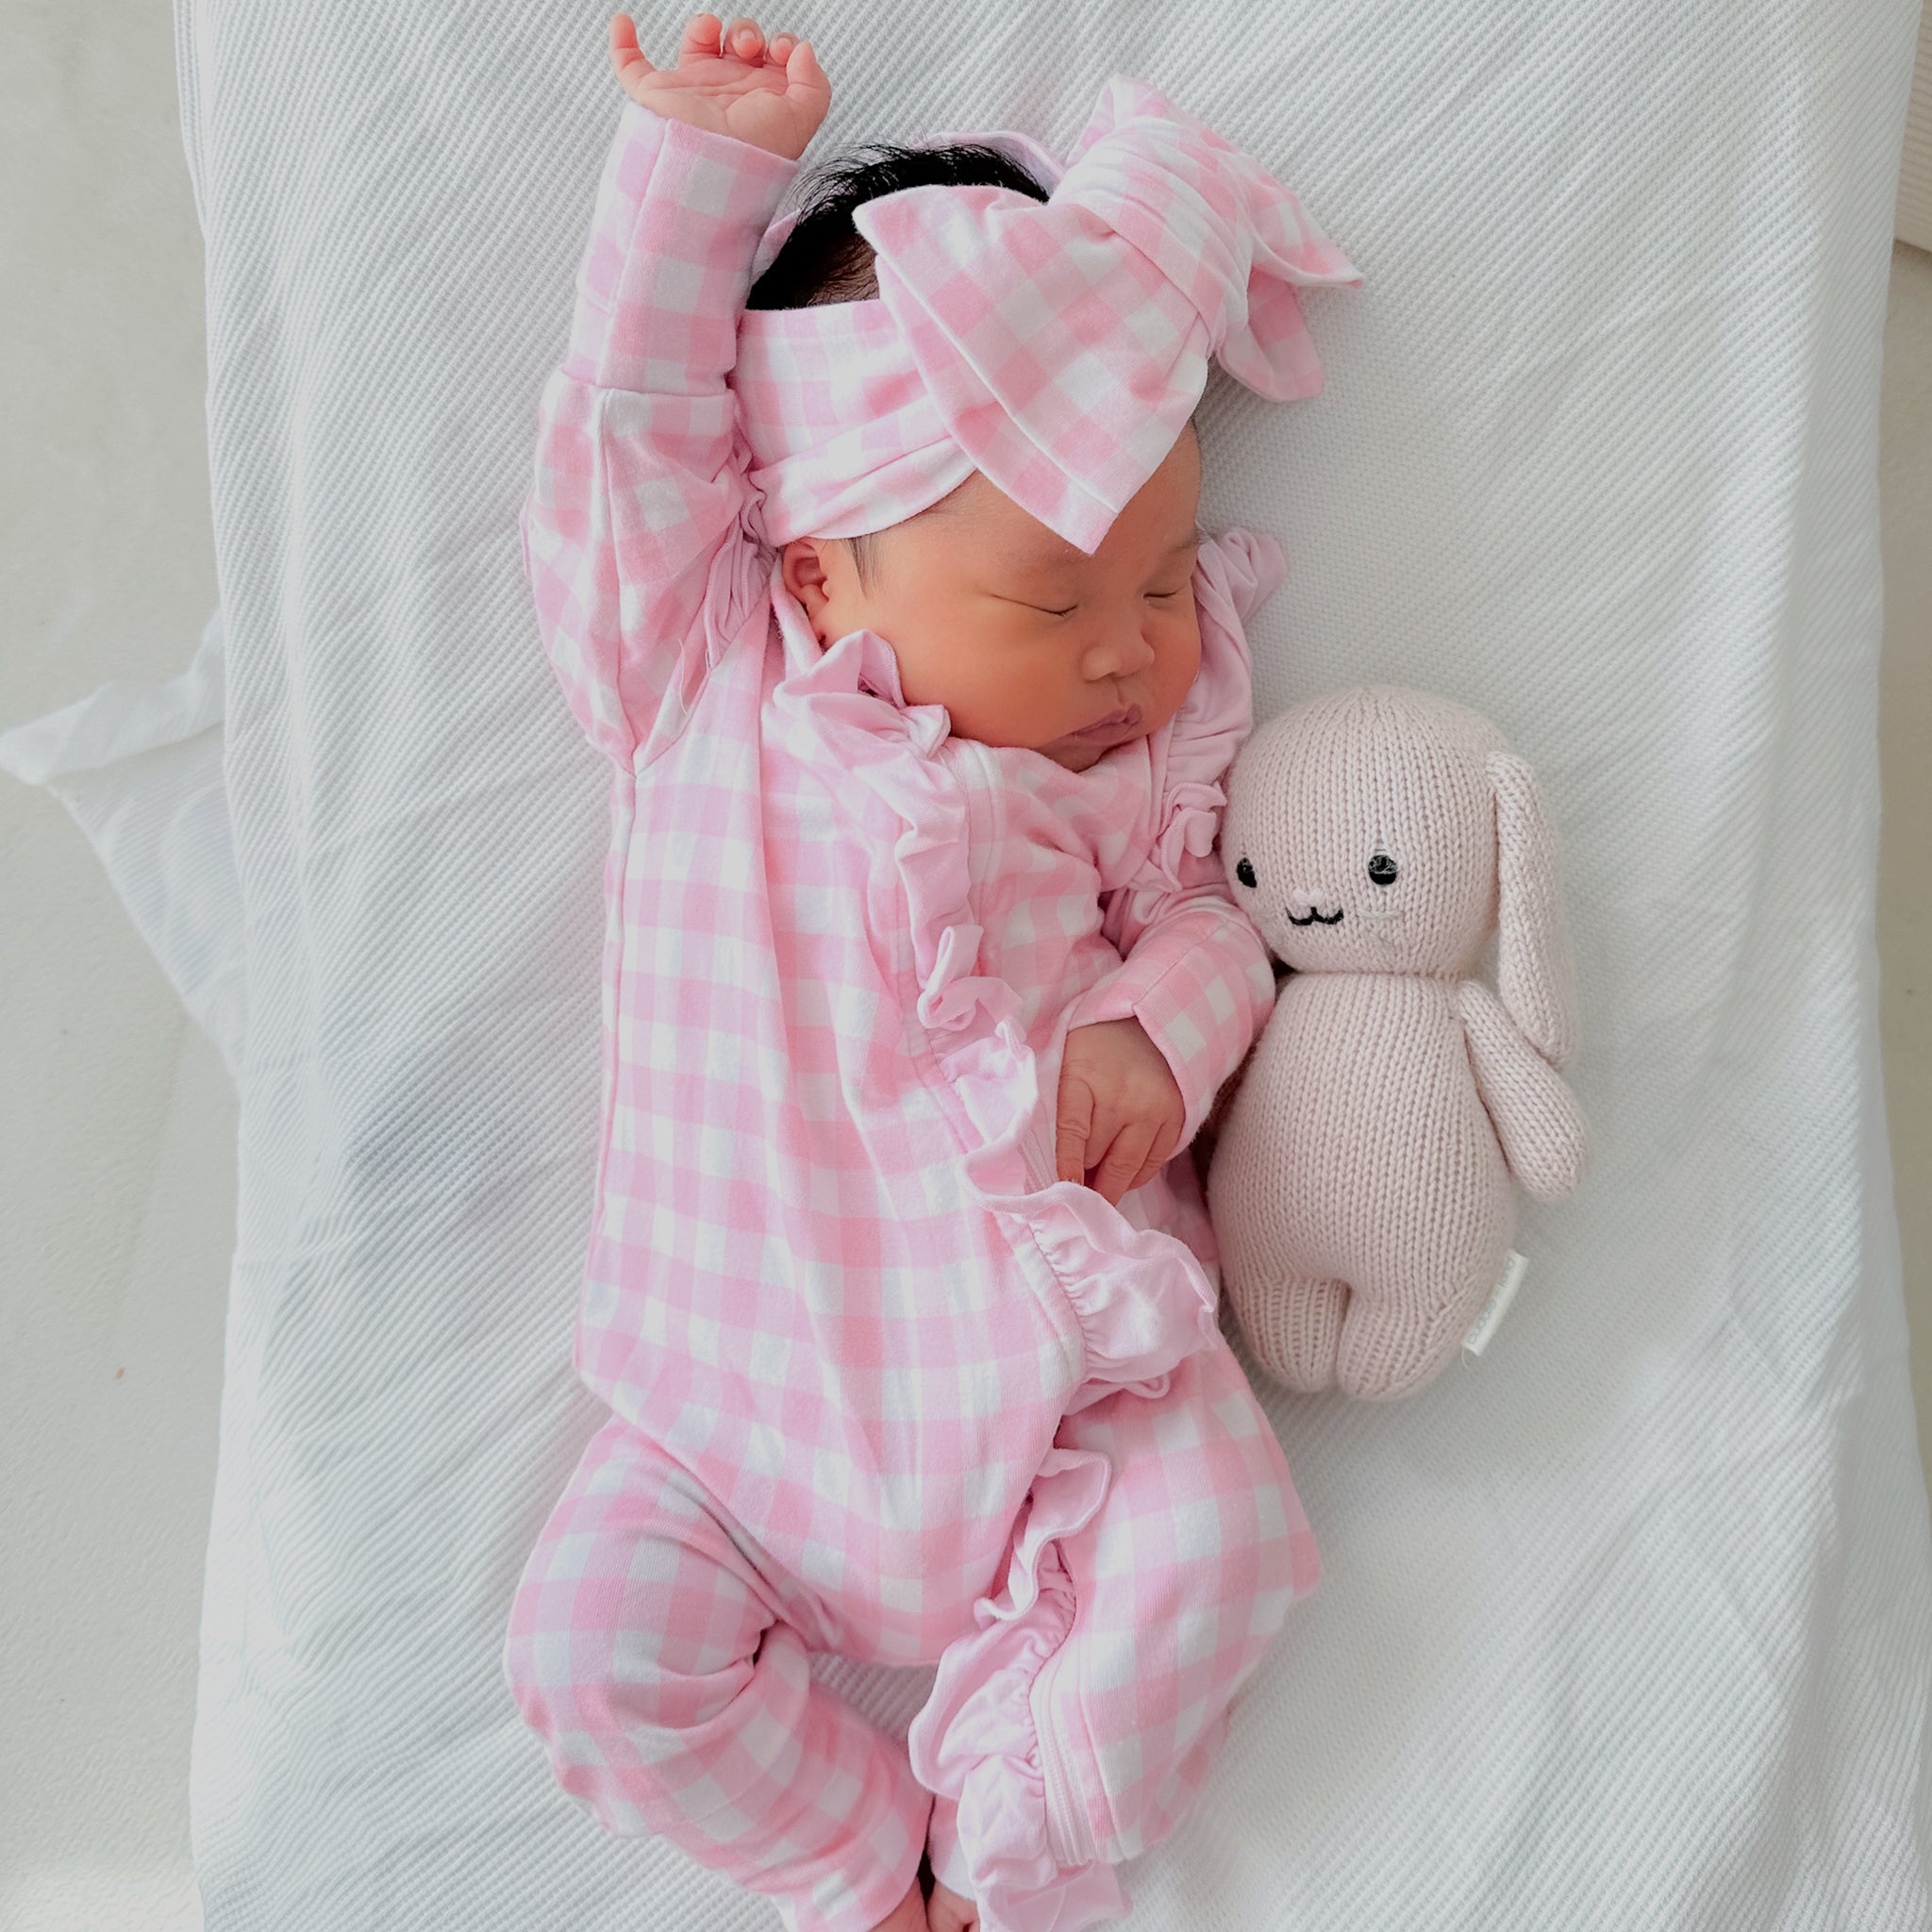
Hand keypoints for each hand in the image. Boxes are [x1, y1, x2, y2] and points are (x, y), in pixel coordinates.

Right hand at [608, 13, 829, 160]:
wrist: (709, 169)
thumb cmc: (753, 153)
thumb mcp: (802, 120)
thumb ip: (815, 83)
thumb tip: (803, 51)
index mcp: (760, 100)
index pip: (773, 60)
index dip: (780, 45)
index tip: (780, 50)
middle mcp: (728, 94)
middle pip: (739, 44)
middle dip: (746, 32)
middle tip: (747, 47)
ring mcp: (691, 91)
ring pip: (698, 44)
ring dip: (704, 25)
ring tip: (710, 33)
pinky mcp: (656, 95)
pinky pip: (631, 65)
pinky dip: (622, 42)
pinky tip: (625, 23)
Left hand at [1055, 1019, 1184, 1204]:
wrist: (1150, 1017)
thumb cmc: (1096, 1043)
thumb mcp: (1066, 1059)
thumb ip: (1057, 1100)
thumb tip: (1049, 1154)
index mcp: (1085, 1076)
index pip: (1073, 1131)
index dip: (1067, 1165)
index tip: (1062, 1191)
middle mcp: (1122, 1096)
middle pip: (1099, 1156)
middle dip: (1085, 1181)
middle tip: (1074, 1199)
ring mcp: (1153, 1109)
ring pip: (1128, 1166)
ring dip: (1111, 1186)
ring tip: (1098, 1195)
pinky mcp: (1176, 1117)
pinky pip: (1154, 1162)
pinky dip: (1136, 1177)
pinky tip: (1123, 1179)